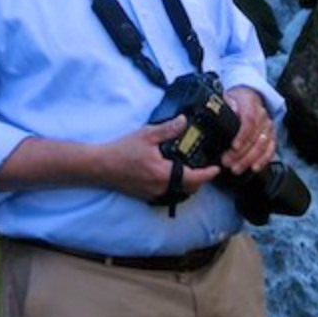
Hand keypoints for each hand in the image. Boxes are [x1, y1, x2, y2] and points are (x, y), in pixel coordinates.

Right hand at [98, 116, 219, 200]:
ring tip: (191, 170)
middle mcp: (160, 187)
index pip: (193, 178)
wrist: (100, 166)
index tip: (217, 169)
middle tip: (205, 168)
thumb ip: (168, 129)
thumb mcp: (146, 134)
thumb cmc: (122, 150)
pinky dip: (174, 186)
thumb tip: (184, 121)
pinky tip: (172, 175)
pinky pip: (167, 193)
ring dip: (187, 184)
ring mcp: (153, 194)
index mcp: (163, 173)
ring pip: (178, 192)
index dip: (207, 174)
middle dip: (199, 180)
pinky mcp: (145, 195)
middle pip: (188, 188)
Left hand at [221, 87, 275, 174]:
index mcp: (251, 104)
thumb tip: (232, 108)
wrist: (249, 95)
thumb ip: (229, 103)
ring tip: (236, 168)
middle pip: (255, 137)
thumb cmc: (237, 99)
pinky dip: (263, 160)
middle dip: (241, 153)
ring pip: (262, 146)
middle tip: (227, 162)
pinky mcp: (272, 136)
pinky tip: (254, 168)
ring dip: (249, 160)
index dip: (242, 135)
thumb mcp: (229, 96)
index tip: (234, 146)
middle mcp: (263, 116)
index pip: (250, 121)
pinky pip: (271, 150)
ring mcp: (268, 127)